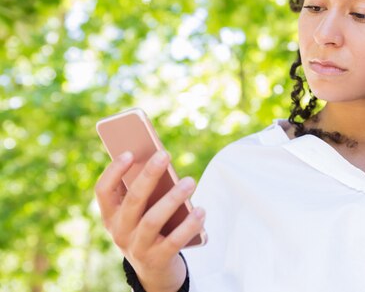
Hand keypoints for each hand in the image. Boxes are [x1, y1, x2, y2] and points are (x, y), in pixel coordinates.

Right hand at [95, 151, 204, 291]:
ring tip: (190, 181)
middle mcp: (120, 232)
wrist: (155, 272)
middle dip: (149, 175)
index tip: (130, 152)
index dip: (113, 171)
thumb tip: (158, 161)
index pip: (103, 191)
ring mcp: (138, 247)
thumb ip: (144, 191)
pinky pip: (174, 240)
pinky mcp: (158, 260)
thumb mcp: (139, 213)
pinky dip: (189, 225)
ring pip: (153, 219)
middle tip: (165, 154)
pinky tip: (201, 211)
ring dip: (173, 198)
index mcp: (111, 216)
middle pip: (133, 199)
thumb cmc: (149, 229)